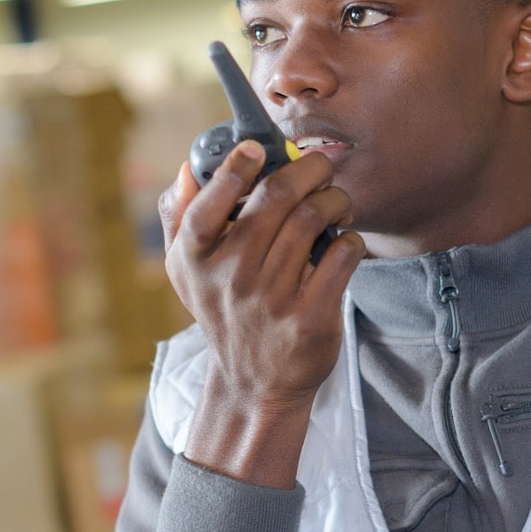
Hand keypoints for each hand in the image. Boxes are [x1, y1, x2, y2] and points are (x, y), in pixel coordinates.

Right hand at [158, 141, 364, 485]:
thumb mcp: (186, 272)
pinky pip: (341, 255)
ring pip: (313, 219)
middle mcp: (231, 277)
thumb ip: (180, 217)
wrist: (254, 383)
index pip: (207, 207)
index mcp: (196, 259)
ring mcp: (272, 299)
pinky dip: (350, 238)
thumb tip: (189, 166)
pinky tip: (345, 240)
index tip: (256, 148)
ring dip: (334, 199)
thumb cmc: (224, 312)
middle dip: (308, 169)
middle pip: (276, 198)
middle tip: (322, 165)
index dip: (233, 170)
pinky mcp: (310, 318)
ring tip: (337, 202)